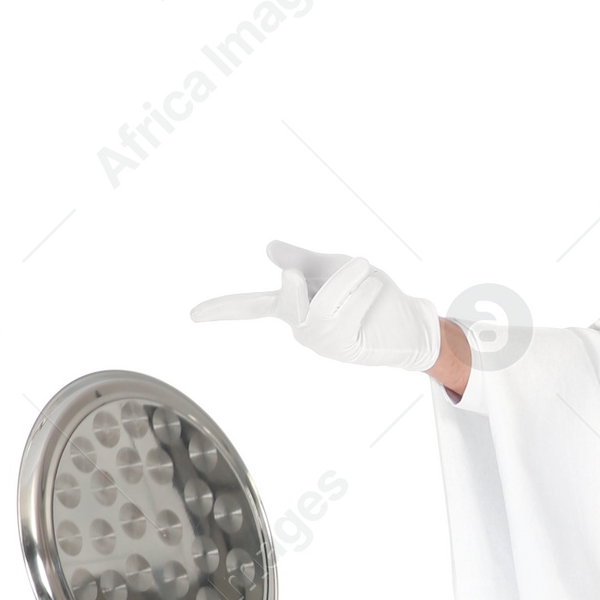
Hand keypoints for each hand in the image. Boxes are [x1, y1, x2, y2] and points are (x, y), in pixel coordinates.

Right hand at [191, 241, 441, 371]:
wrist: (407, 320)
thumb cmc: (370, 292)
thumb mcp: (333, 266)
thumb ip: (301, 260)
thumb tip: (269, 250)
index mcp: (292, 307)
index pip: (250, 306)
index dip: (223, 308)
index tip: (192, 315)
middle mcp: (301, 328)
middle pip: (285, 303)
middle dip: (292, 287)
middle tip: (295, 273)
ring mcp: (322, 342)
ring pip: (323, 306)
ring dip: (346, 279)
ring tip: (365, 269)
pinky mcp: (345, 349)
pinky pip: (346, 316)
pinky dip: (361, 293)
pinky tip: (373, 287)